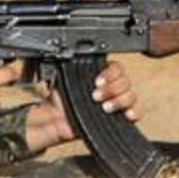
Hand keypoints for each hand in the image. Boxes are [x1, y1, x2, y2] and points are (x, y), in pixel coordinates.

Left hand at [25, 61, 142, 151]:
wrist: (43, 127)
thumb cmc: (45, 103)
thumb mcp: (50, 78)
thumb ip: (58, 64)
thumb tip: (58, 50)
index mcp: (90, 75)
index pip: (112, 67)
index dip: (110, 72)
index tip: (97, 81)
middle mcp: (103, 88)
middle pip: (125, 79)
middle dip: (114, 86)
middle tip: (95, 95)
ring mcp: (110, 103)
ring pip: (131, 94)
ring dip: (121, 99)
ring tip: (104, 107)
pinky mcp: (114, 120)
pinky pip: (135, 113)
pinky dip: (135, 111)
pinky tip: (128, 114)